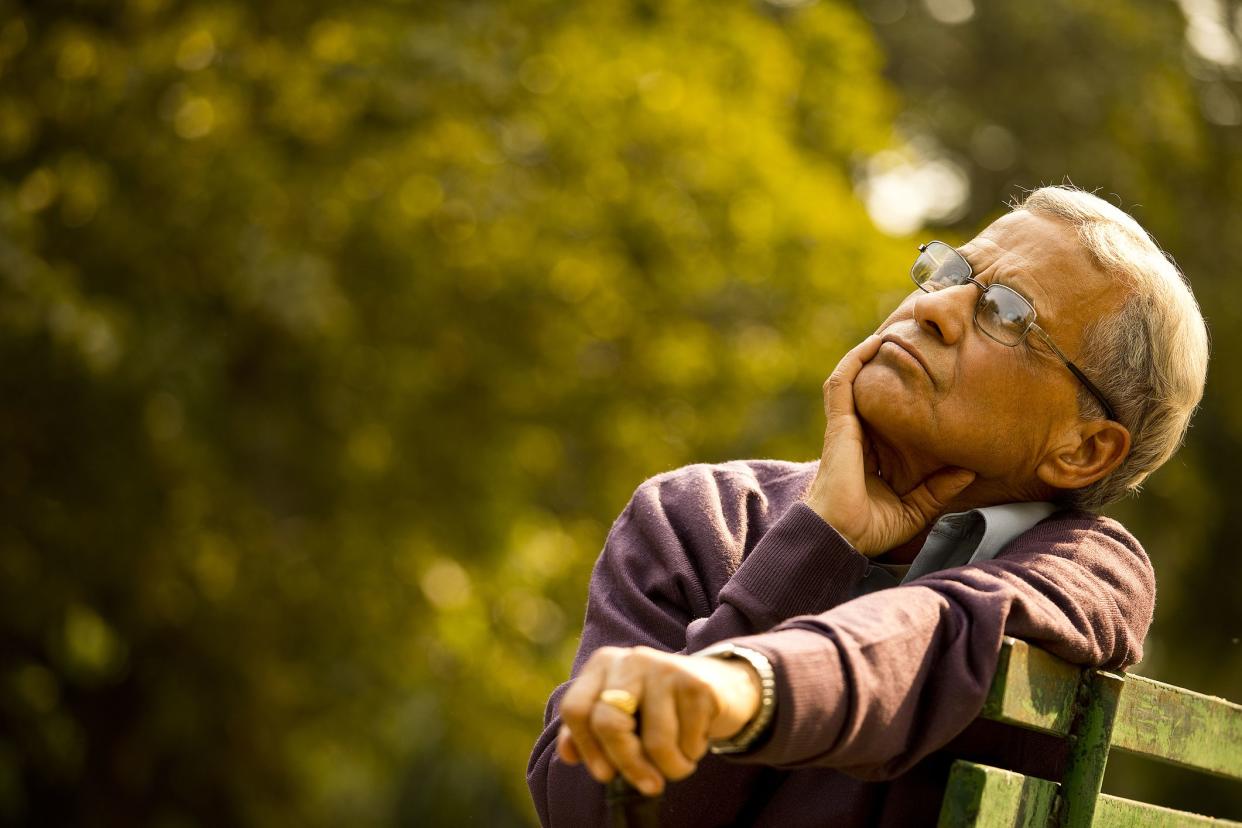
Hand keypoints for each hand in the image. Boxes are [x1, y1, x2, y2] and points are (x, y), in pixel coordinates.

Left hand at [556, 645, 760, 795]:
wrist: (722, 687)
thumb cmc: (662, 708)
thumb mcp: (623, 714)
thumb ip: (590, 731)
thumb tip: (567, 754)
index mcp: (604, 664)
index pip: (576, 709)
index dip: (587, 748)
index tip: (605, 775)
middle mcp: (631, 659)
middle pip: (610, 724)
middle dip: (629, 765)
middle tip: (648, 785)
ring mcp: (665, 668)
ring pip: (655, 743)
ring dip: (671, 768)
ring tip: (679, 761)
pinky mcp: (697, 684)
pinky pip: (688, 742)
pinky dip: (692, 755)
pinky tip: (696, 740)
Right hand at [804, 334, 975, 556]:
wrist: (842, 537)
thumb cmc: (869, 530)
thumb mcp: (915, 509)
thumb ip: (938, 489)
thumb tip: (970, 470)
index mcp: (868, 454)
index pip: (882, 414)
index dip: (896, 393)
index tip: (921, 375)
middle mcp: (855, 435)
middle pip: (867, 389)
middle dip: (884, 364)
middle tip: (910, 341)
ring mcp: (845, 428)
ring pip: (852, 378)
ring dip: (867, 354)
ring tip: (892, 331)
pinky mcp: (839, 424)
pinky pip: (842, 383)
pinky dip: (855, 360)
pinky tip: (873, 343)